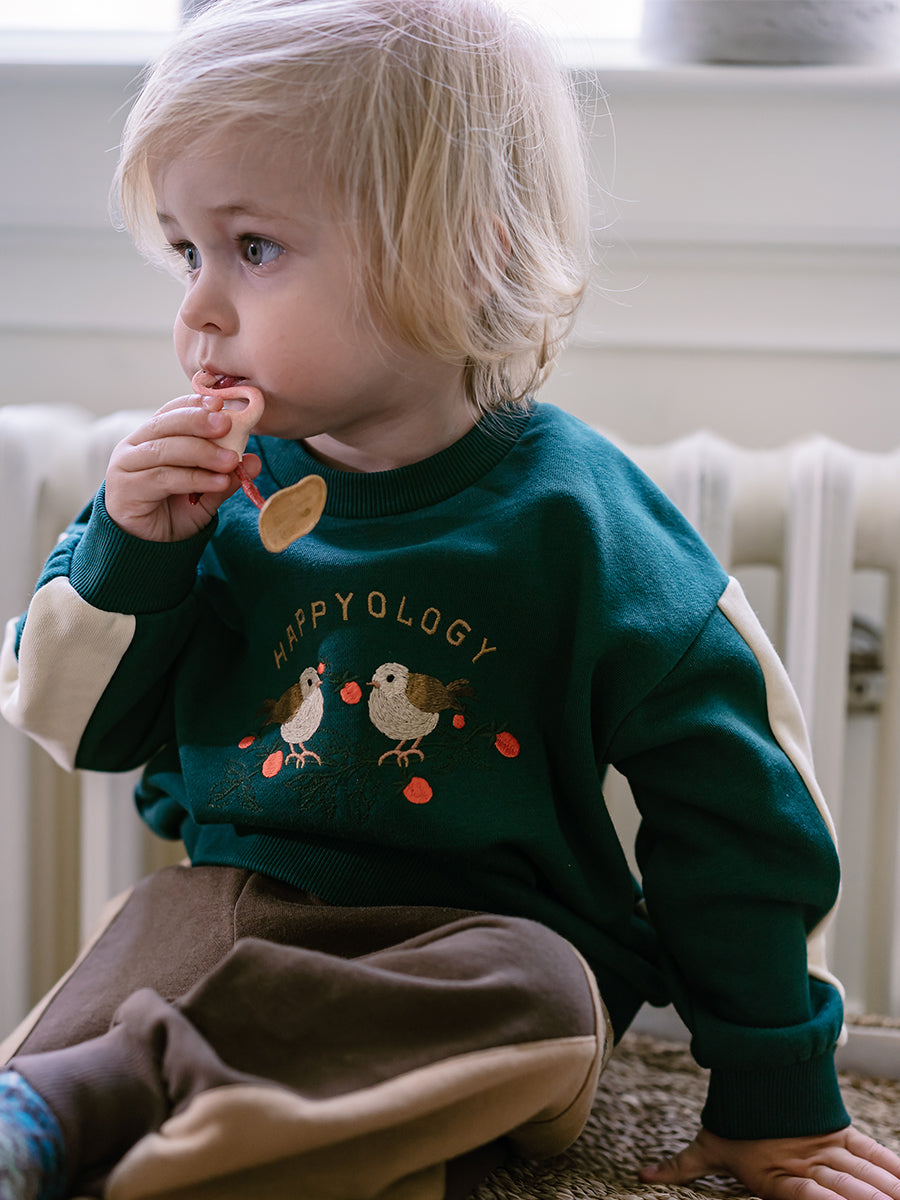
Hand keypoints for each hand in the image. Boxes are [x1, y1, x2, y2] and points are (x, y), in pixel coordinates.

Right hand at [104, 393, 260, 541]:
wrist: (149, 548)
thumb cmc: (173, 512)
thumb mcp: (206, 492)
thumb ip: (224, 475)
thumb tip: (253, 461)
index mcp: (151, 438)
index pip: (171, 411)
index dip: (195, 405)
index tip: (221, 403)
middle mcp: (134, 447)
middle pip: (166, 425)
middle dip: (199, 422)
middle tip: (227, 424)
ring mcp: (126, 466)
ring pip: (165, 450)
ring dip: (202, 453)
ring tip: (230, 461)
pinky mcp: (127, 489)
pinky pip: (164, 478)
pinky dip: (194, 478)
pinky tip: (218, 481)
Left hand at [640, 1125, 899, 1199]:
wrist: (752, 1077)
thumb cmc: (732, 1124)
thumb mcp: (706, 1146)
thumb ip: (680, 1166)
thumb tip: (640, 1173)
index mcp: (774, 1172)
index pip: (803, 1190)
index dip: (823, 1199)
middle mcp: (803, 1159)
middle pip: (840, 1183)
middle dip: (865, 1197)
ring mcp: (823, 1146)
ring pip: (859, 1168)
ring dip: (883, 1186)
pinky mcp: (838, 1132)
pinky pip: (868, 1149)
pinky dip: (890, 1164)